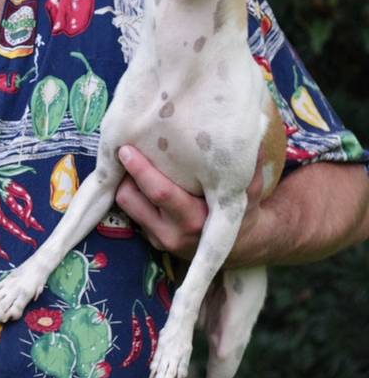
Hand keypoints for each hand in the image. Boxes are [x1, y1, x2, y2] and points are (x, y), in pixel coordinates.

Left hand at [114, 144, 264, 259]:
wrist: (241, 248)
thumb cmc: (244, 211)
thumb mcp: (250, 189)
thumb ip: (250, 164)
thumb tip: (254, 129)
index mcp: (196, 220)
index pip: (160, 193)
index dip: (141, 170)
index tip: (127, 149)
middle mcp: (173, 234)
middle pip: (132, 199)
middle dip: (124, 173)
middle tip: (122, 149)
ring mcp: (160, 240)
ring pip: (126, 206)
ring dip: (124, 182)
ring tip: (128, 160)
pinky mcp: (152, 241)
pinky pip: (131, 214)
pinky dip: (131, 194)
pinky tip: (135, 177)